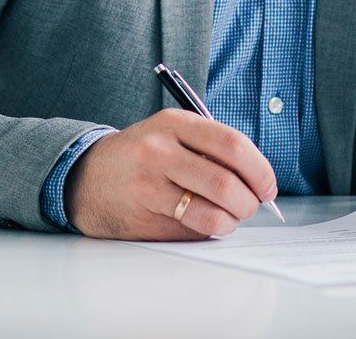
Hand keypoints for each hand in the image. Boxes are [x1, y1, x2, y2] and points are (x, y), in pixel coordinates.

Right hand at [63, 108, 279, 239]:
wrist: (87, 177)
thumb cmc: (142, 155)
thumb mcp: (171, 133)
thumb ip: (212, 148)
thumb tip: (259, 181)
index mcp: (174, 123)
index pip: (233, 145)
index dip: (260, 170)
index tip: (268, 185)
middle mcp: (160, 151)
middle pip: (226, 183)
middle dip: (249, 201)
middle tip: (251, 205)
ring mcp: (150, 186)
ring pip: (213, 214)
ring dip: (232, 222)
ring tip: (229, 217)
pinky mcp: (145, 217)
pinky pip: (193, 231)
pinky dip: (209, 231)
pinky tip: (204, 222)